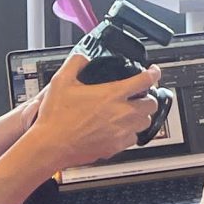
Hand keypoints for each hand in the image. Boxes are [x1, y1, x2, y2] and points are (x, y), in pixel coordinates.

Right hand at [29, 50, 161, 170]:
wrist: (50, 146)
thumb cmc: (56, 118)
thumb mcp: (61, 81)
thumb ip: (76, 63)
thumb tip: (83, 56)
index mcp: (112, 95)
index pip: (145, 80)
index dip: (154, 73)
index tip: (153, 71)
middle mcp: (121, 114)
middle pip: (152, 104)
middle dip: (148, 97)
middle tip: (141, 95)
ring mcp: (120, 132)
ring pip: (145, 122)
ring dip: (141, 115)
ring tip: (132, 112)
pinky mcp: (115, 147)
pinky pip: (133, 139)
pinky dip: (131, 133)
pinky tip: (120, 129)